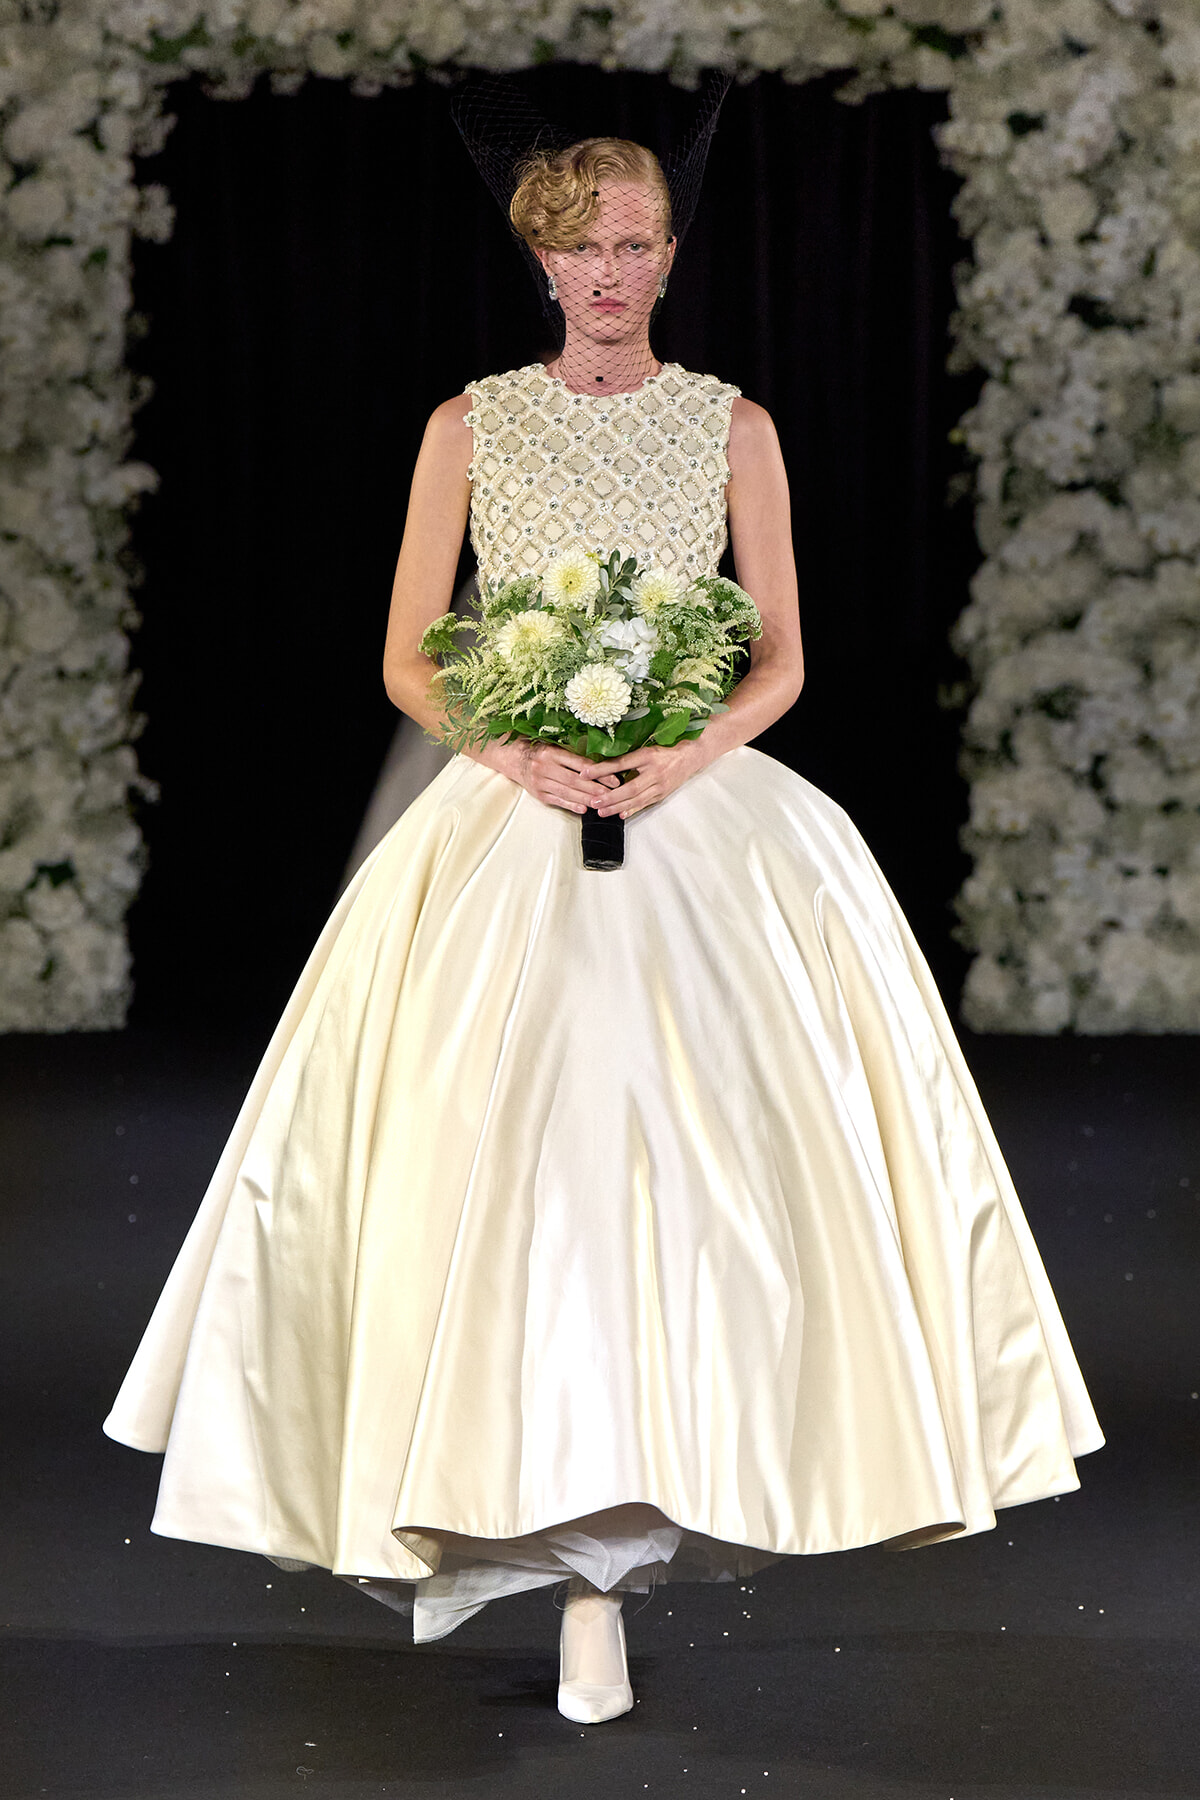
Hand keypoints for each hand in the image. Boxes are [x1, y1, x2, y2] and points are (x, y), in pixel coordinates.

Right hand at [488, 739, 620, 813]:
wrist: (513, 759)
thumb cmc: (538, 751)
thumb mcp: (554, 746)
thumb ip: (572, 755)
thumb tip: (599, 765)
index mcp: (551, 752)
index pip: (579, 764)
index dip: (598, 772)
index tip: (614, 778)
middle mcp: (544, 767)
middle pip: (575, 780)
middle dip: (596, 788)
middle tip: (613, 793)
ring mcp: (540, 782)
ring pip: (567, 792)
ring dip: (587, 798)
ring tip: (602, 802)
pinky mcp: (538, 794)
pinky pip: (557, 801)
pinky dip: (571, 805)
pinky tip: (584, 809)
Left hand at [594, 738, 710, 817]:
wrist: (691, 756)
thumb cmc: (666, 748)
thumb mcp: (647, 747)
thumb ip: (629, 755)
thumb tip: (604, 761)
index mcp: (648, 756)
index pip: (621, 763)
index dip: (602, 769)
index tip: (585, 773)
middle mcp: (655, 772)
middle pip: (629, 787)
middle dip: (610, 797)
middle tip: (593, 802)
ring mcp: (660, 785)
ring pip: (636, 799)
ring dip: (617, 806)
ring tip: (601, 812)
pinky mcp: (662, 794)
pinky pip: (645, 804)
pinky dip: (632, 810)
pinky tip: (621, 815)